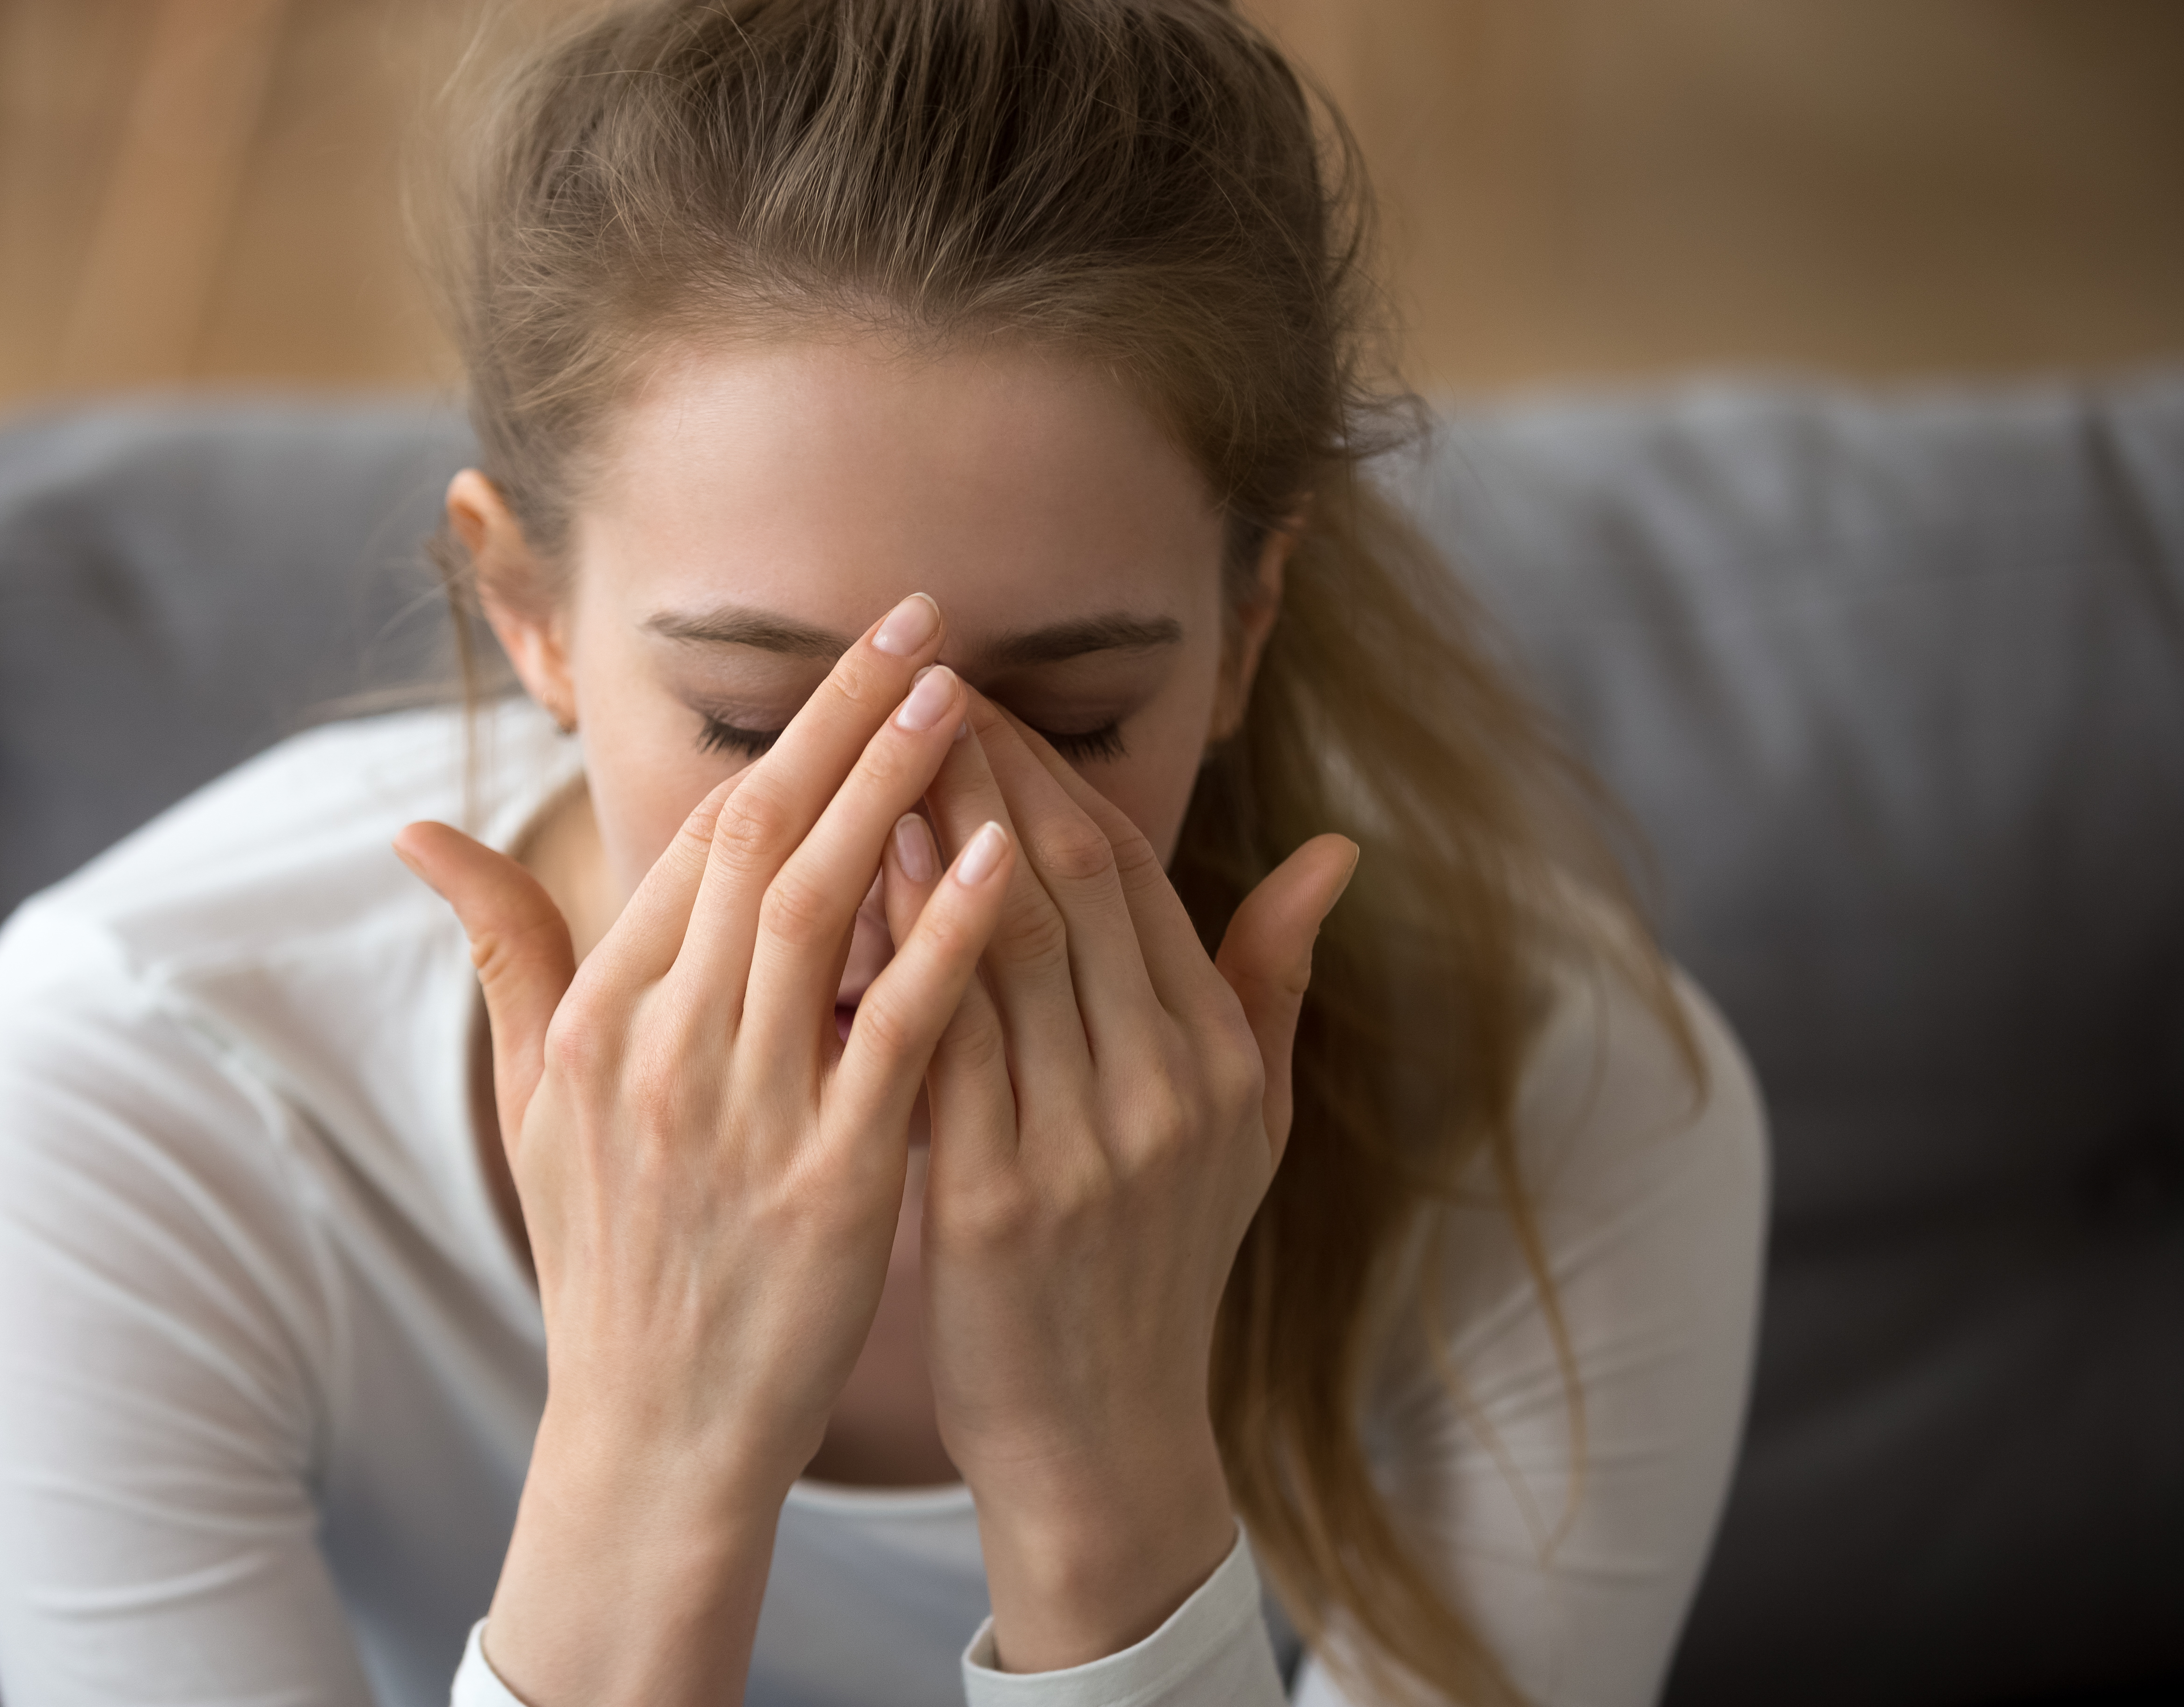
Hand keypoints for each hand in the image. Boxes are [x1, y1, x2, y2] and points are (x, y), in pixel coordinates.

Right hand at [396, 593, 1014, 1706]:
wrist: (651, 1432)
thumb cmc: (609, 1260)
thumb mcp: (531, 1107)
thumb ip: (504, 956)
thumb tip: (417, 831)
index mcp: (601, 1021)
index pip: (697, 842)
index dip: (782, 740)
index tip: (854, 661)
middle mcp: (662, 1048)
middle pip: (759, 842)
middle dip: (844, 721)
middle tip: (923, 623)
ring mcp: (742, 1113)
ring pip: (821, 912)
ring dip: (896, 793)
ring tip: (965, 699)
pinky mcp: (827, 1181)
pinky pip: (893, 1033)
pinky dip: (947, 941)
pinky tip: (1004, 861)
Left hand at [881, 695, 1356, 1672]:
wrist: (1102, 1438)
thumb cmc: (1156, 1263)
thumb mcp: (1249, 1131)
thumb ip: (1271, 983)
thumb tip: (1332, 851)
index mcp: (1218, 1060)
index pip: (1133, 875)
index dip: (1051, 776)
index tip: (978, 703)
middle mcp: (1164, 1090)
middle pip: (1068, 886)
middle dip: (985, 770)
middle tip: (911, 685)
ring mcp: (1083, 1147)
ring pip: (1003, 945)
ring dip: (934, 834)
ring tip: (870, 747)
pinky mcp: (994, 1202)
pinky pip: (941, 1044)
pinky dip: (901, 953)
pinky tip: (851, 885)